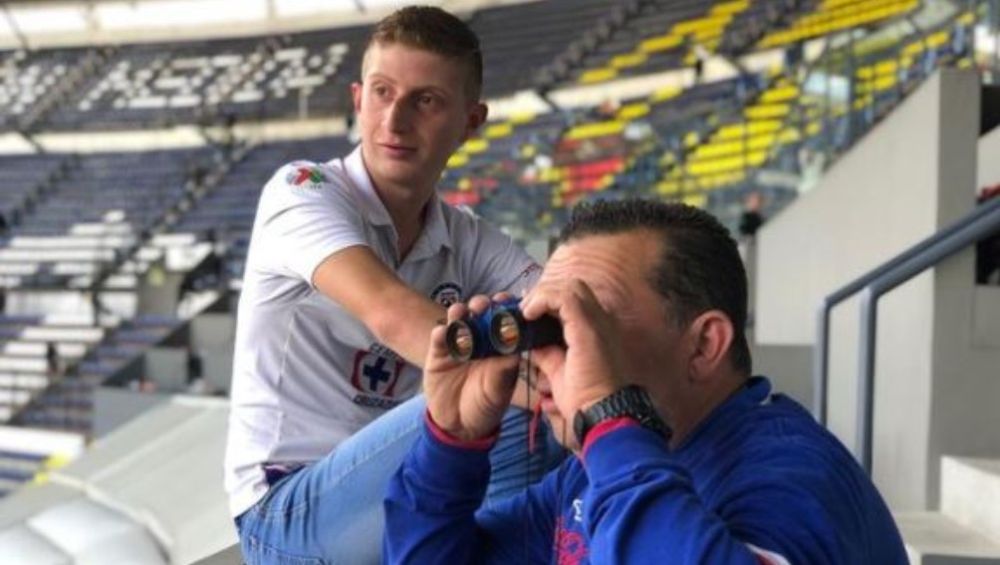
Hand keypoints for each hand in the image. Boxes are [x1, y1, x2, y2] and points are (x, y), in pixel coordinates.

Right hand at [423, 295, 520, 440]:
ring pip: (458, 321)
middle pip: (480, 314)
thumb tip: (515, 349)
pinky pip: (438, 338)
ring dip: (460, 312)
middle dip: (482, 305)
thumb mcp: (499, 390)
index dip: (506, 308)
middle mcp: (480, 340)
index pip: (504, 320)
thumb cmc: (486, 405)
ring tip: (461, 313)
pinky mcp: (438, 353)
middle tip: (483, 305)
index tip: (507, 301)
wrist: (460, 425)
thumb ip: (504, 370)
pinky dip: (440, 332)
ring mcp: (458, 344)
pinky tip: (442, 332)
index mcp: (500, 345)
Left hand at [521, 278, 624, 423]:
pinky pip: (565, 297)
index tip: (528, 311)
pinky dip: (543, 299)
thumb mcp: (560, 372)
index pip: (574, 300)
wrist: (603, 413)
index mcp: (597, 330)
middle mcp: (601, 320)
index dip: (549, 300)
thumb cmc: (586, 399)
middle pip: (574, 287)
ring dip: (543, 294)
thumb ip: (548, 354)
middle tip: (525, 310)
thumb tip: (532, 344)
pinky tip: (528, 313)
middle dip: (546, 293)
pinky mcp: (588, 327)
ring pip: (570, 287)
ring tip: (525, 311)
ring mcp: (598, 321)